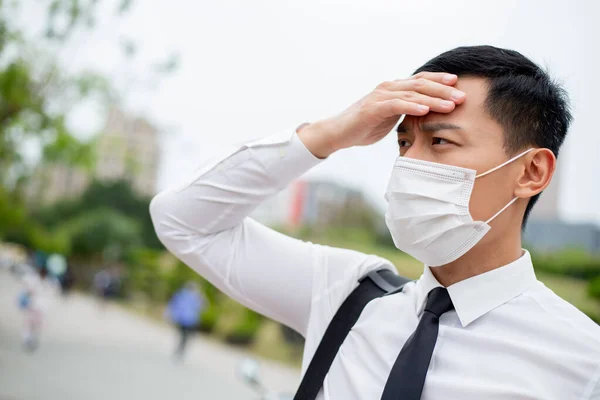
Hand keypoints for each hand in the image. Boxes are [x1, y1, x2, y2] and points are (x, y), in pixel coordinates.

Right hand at [298, 72, 465, 157]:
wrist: (338, 133)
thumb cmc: (363, 127)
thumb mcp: (389, 118)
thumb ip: (404, 111)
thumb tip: (424, 114)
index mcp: (393, 89)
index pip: (420, 80)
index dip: (440, 80)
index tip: (458, 84)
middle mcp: (388, 88)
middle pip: (420, 84)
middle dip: (443, 89)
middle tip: (462, 96)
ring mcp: (379, 97)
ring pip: (412, 94)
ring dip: (433, 99)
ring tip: (450, 105)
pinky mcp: (373, 108)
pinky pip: (396, 105)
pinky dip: (412, 107)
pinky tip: (426, 110)